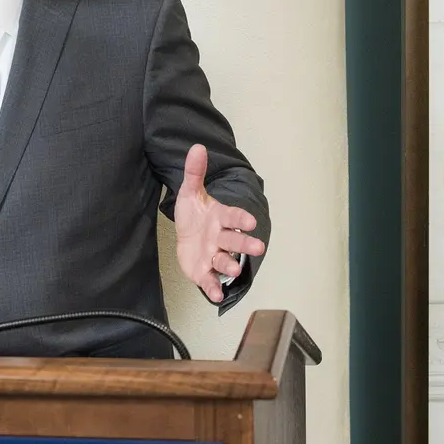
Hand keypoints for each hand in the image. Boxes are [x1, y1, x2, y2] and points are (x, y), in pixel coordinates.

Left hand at [174, 144, 265, 302]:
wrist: (185, 234)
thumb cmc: (194, 214)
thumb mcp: (190, 192)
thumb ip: (195, 172)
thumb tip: (196, 147)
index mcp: (220, 217)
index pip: (233, 217)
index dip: (241, 219)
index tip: (250, 221)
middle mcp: (220, 237)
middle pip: (234, 241)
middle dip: (245, 244)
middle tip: (258, 247)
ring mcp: (213, 255)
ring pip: (224, 261)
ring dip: (230, 265)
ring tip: (234, 269)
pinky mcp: (204, 271)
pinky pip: (210, 280)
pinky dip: (214, 288)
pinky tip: (216, 296)